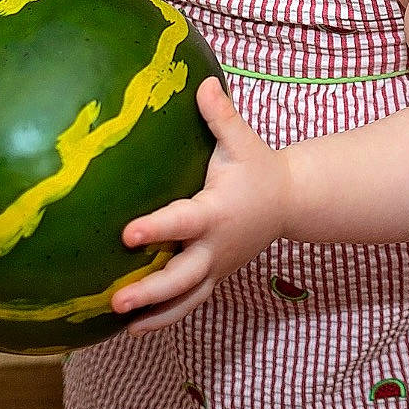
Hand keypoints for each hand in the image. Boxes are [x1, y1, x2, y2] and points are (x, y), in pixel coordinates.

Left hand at [111, 76, 288, 334]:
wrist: (290, 202)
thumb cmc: (259, 167)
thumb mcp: (243, 140)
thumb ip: (220, 115)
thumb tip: (201, 82)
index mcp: (218, 212)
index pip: (183, 222)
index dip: (157, 229)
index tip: (127, 235)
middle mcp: (216, 246)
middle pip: (183, 277)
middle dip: (151, 291)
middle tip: (118, 301)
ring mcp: (217, 267)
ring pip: (186, 299)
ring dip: (155, 315)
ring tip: (122, 327)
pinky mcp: (214, 277)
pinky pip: (189, 302)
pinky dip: (164, 316)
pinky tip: (133, 327)